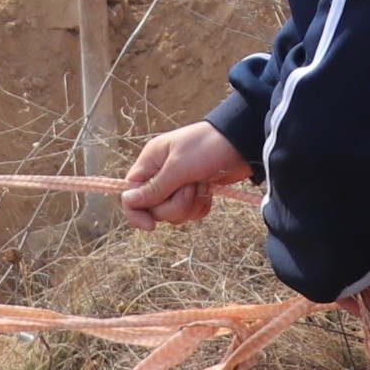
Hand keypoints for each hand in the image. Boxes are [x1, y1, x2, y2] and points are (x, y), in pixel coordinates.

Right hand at [120, 121, 251, 228]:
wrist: (241, 143)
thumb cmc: (207, 147)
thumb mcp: (179, 167)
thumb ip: (154, 187)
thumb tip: (127, 199)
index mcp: (150, 163)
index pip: (131, 194)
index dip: (137, 212)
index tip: (151, 226)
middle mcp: (161, 175)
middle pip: (155, 209)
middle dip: (175, 205)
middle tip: (190, 187)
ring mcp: (178, 185)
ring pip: (174, 213)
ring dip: (190, 204)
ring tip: (202, 185)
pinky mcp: (195, 193)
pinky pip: (191, 213)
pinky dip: (201, 206)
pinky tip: (209, 191)